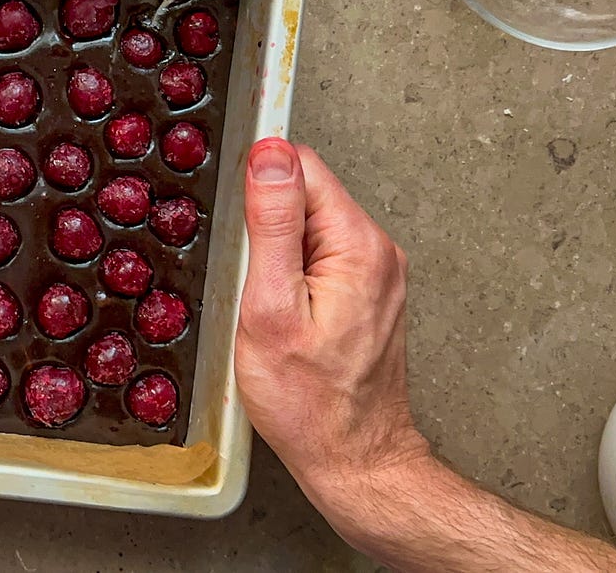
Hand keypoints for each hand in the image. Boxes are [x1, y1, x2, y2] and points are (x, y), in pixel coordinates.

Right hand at [235, 138, 427, 506]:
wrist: (352, 458)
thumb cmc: (310, 402)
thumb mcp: (270, 307)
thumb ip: (270, 224)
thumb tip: (269, 156)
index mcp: (358, 244)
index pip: (301, 167)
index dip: (257, 188)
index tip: (239, 228)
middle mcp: (377, 251)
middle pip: (305, 196)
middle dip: (264, 228)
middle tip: (253, 285)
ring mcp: (375, 274)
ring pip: (308, 229)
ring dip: (275, 257)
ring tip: (267, 306)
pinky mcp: (366, 294)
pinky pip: (317, 259)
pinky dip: (290, 278)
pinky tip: (283, 317)